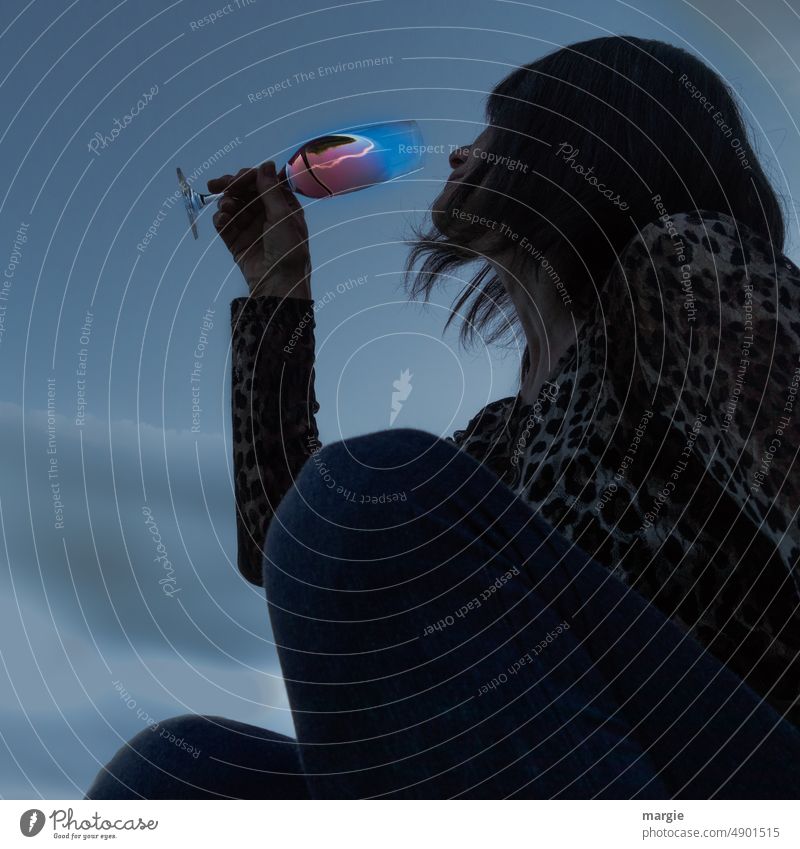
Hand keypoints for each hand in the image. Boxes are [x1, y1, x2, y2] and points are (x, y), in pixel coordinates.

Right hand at [208, 162, 310, 298]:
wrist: (278, 285)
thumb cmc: (289, 251)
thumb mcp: (282, 217)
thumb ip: (271, 190)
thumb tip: (267, 164)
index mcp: (284, 207)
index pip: (263, 183)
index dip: (248, 177)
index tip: (236, 179)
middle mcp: (267, 216)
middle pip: (244, 192)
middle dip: (230, 187)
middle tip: (215, 185)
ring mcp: (252, 229)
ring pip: (233, 206)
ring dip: (226, 203)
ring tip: (225, 208)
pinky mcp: (238, 243)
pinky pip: (225, 225)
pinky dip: (221, 220)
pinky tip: (221, 220)